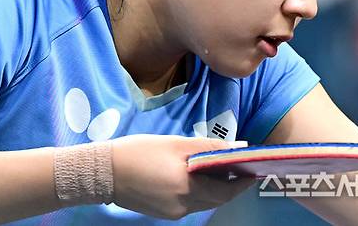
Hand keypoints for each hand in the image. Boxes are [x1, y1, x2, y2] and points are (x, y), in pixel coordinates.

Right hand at [111, 135, 254, 218]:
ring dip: (214, 189)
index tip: (253, 171)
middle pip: (216, 200)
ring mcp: (172, 213)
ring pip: (203, 203)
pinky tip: (197, 176)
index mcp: (186, 187)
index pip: (225, 192)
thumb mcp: (177, 144)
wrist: (104, 172)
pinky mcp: (163, 214)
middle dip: (230, 186)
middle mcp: (182, 206)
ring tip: (219, 169)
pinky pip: (189, 204)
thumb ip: (210, 146)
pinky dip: (199, 192)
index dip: (241, 183)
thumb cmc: (141, 151)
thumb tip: (239, 146)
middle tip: (238, 168)